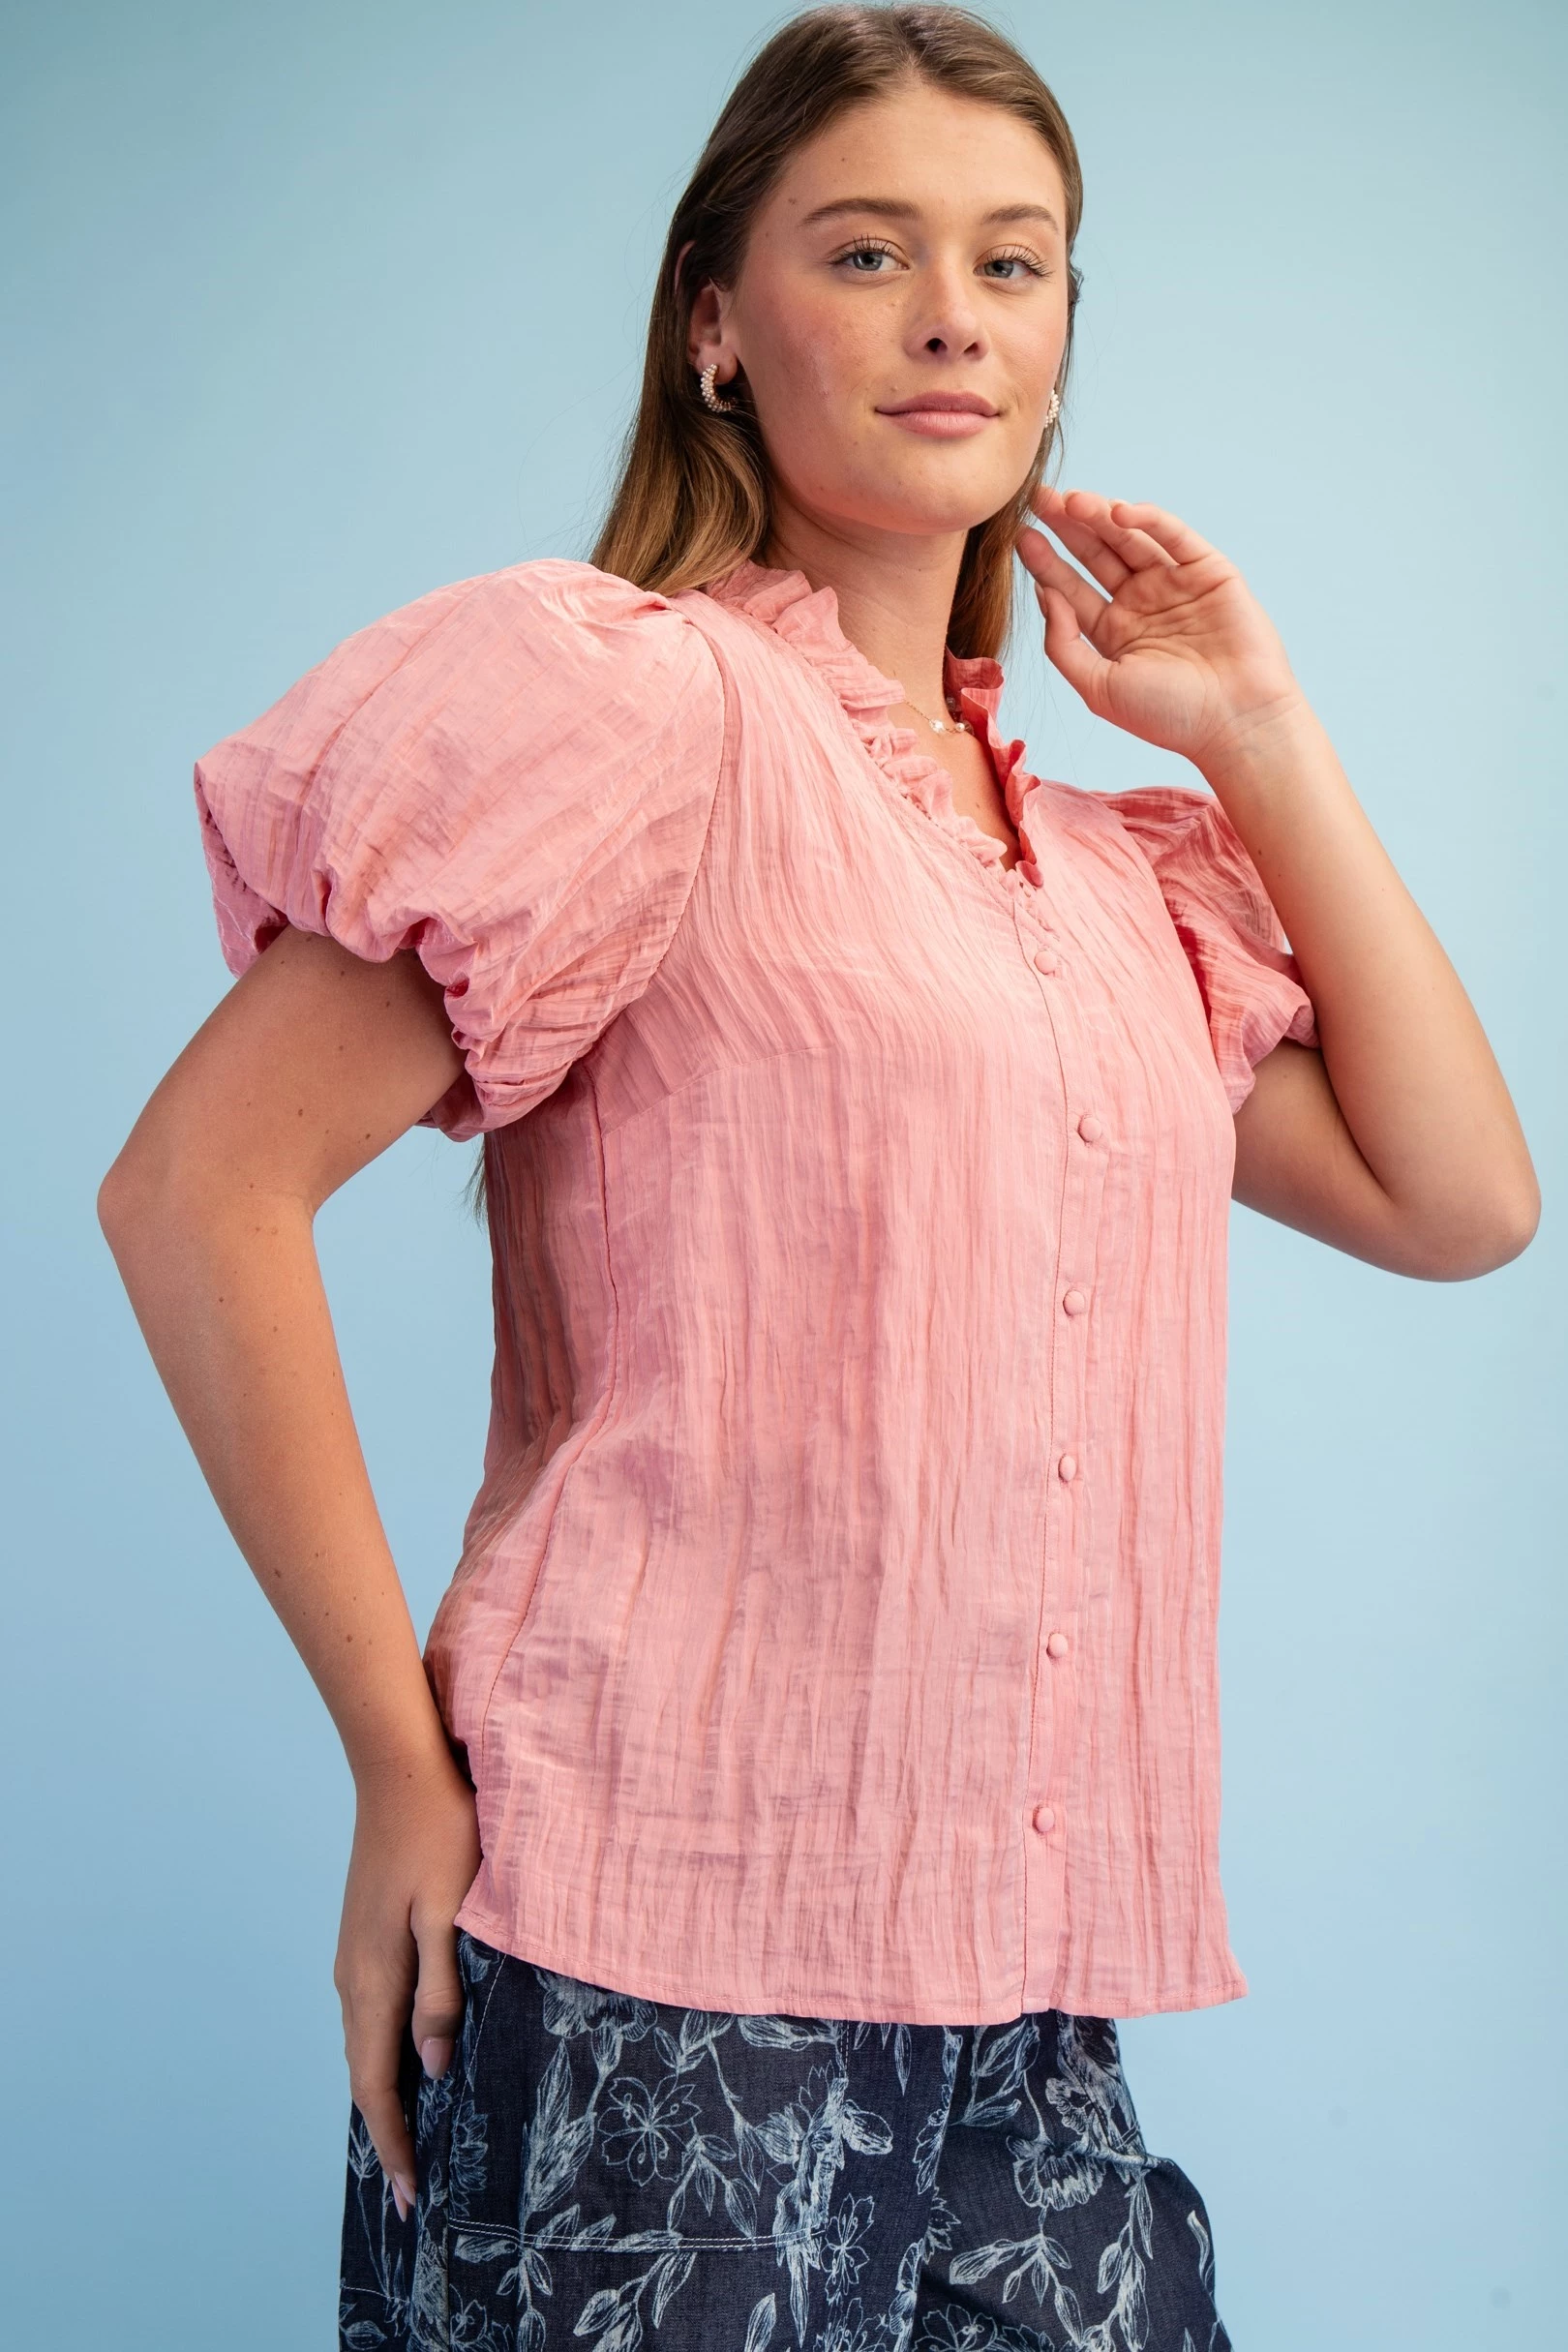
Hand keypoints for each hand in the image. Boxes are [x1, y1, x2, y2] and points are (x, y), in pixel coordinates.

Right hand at [333, 1747, 481, 2217]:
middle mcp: (353, 1977)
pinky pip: (368, 2015)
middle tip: (412, 2192)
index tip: (412, 2198)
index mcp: (373, 1980)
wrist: (400, 1770)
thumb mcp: (450, 1914)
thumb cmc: (439, 1835)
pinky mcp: (363, 1935)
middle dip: (387, 2135)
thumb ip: (441, 1991)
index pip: (378, 2085)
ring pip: (364, 2045)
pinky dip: (381, 2054)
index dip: (395, 2144)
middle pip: (364, 2075)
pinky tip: (403, 2058)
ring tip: (409, 2140)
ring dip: (383, 2096)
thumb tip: (430, 2068)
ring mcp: (353, 1955)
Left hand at [1014, 486, 1306, 769]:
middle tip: (1041, 499)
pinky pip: (1173, 535)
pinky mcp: (1208, 570)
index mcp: (1113, 634)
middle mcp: (1141, 604)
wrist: (1236, 721)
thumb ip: (1063, 644)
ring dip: (1100, 516)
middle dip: (1068, 527)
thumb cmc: (1168, 716)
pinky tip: (1117, 512)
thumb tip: (1044, 595)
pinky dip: (1147, 519)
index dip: (1046, 563)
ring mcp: (1174, 584)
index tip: (1021, 536)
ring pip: (1130, 539)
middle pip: (1096, 555)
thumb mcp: (1098, 686)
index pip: (1071, 589)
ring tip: (1072, 501)